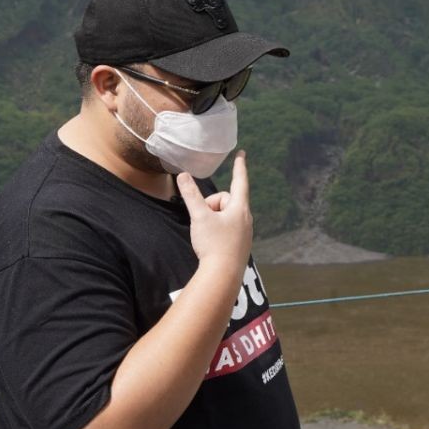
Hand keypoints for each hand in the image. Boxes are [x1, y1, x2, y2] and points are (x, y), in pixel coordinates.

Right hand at [176, 151, 252, 276]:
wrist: (223, 275)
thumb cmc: (213, 245)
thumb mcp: (200, 217)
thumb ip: (191, 195)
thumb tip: (182, 175)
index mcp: (240, 208)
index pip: (239, 181)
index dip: (239, 166)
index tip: (241, 154)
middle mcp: (246, 218)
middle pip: (225, 200)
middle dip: (211, 205)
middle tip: (203, 220)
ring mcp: (245, 232)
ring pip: (224, 215)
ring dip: (212, 218)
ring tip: (207, 235)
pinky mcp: (240, 243)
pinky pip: (226, 228)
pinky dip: (216, 230)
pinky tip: (212, 244)